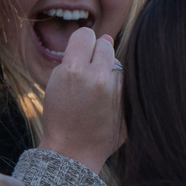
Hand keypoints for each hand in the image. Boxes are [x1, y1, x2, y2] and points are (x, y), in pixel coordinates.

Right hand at [39, 27, 123, 172]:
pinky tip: (107, 104)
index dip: (82, 44)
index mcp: (74, 70)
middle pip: (105, 45)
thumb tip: (107, 37)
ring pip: (118, 65)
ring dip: (110, 73)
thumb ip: (79, 57)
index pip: (86, 34)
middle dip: (97, 55)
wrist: (73, 150)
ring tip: (96, 94)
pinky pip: (127, 84)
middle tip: (88, 76)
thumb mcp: (57, 82)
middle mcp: (98, 78)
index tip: (80, 56)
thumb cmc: (61, 114)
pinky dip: (118, 89)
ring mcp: (116, 92)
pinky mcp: (128, 105)